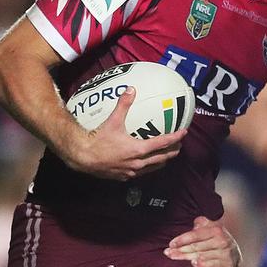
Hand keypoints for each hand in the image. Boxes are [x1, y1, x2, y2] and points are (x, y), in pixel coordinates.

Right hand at [60, 87, 186, 180]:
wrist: (83, 158)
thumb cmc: (98, 140)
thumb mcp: (113, 120)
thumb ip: (124, 104)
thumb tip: (131, 89)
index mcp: (139, 149)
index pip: (163, 143)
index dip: (175, 137)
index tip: (184, 132)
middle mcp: (138, 163)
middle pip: (162, 158)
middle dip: (172, 151)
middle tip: (179, 145)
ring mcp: (131, 172)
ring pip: (153, 168)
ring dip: (162, 161)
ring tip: (167, 155)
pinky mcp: (123, 177)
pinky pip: (141, 173)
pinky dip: (148, 167)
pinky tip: (146, 164)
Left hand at [164, 216, 240, 266]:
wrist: (234, 256)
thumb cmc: (218, 241)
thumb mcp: (211, 229)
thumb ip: (202, 224)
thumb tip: (195, 222)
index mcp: (215, 229)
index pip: (196, 234)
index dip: (182, 239)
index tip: (172, 243)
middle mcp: (220, 240)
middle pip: (196, 246)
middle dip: (180, 250)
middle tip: (168, 252)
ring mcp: (224, 252)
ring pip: (200, 255)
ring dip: (186, 257)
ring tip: (175, 256)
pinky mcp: (226, 263)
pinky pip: (211, 264)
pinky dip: (202, 264)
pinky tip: (193, 263)